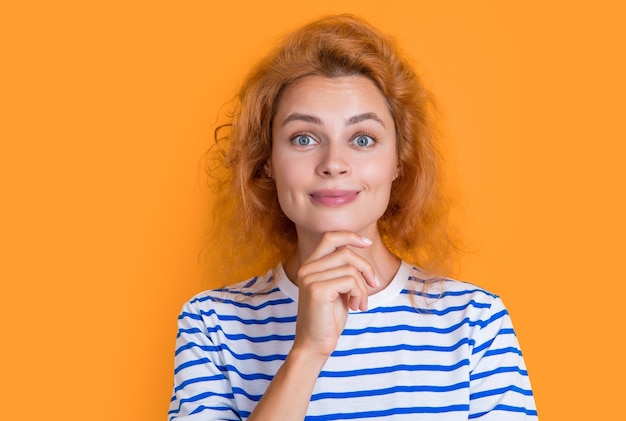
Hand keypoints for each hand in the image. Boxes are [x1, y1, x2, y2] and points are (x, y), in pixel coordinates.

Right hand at [292, 231, 378, 359]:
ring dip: (363, 287)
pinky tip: (355, 307)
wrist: (314, 345)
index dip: (350, 236)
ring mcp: (310, 278)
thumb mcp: (338, 289)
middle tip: (374, 284)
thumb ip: (344, 270)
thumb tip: (362, 249)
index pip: (330, 237)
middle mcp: (307, 268)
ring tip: (360, 303)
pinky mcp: (318, 290)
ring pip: (351, 268)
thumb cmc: (328, 319)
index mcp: (310, 266)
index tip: (368, 243)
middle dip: (366, 267)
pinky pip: (350, 281)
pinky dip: (360, 294)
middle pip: (346, 252)